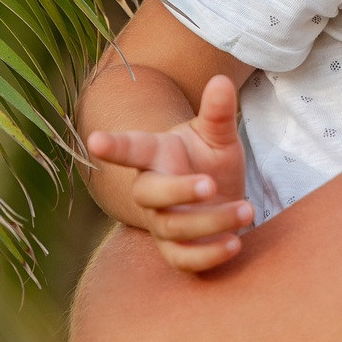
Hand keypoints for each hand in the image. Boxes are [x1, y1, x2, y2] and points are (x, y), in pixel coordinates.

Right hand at [84, 74, 254, 271]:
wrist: (218, 197)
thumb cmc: (209, 159)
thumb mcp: (217, 134)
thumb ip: (218, 111)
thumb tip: (221, 81)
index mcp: (155, 155)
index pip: (131, 148)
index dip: (113, 146)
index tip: (95, 140)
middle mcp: (152, 190)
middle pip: (148, 193)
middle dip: (178, 190)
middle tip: (211, 183)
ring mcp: (162, 223)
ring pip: (173, 228)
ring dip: (211, 221)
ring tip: (246, 209)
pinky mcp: (178, 251)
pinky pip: (184, 260)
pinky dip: (209, 256)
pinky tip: (235, 242)